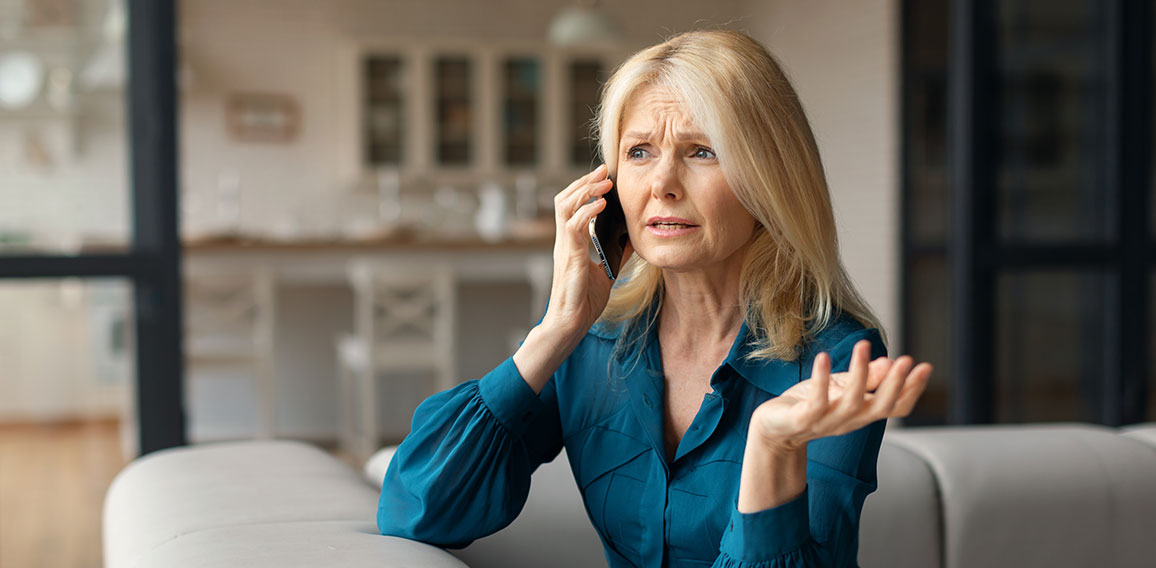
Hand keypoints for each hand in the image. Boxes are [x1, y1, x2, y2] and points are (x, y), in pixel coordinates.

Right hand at [541, 164, 633, 337]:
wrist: (571, 322)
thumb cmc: (584, 300)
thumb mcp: (607, 271)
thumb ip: (616, 253)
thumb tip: (633, 238)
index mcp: (571, 242)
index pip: (572, 206)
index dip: (585, 188)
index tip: (604, 176)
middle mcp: (564, 241)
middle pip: (565, 199)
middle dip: (584, 181)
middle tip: (604, 170)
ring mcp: (565, 247)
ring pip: (565, 206)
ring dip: (585, 190)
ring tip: (603, 181)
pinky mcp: (570, 256)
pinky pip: (573, 226)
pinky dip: (587, 211)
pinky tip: (601, 205)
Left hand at [748, 340, 932, 452]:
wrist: (773, 428)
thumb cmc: (809, 405)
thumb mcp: (841, 388)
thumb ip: (865, 379)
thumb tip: (890, 363)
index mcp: (863, 412)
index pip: (896, 406)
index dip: (912, 389)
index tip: (925, 366)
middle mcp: (850, 420)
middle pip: (880, 407)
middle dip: (895, 384)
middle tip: (907, 360)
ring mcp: (827, 421)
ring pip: (851, 402)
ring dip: (860, 374)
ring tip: (864, 345)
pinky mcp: (803, 419)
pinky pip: (816, 400)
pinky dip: (821, 378)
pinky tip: (824, 357)